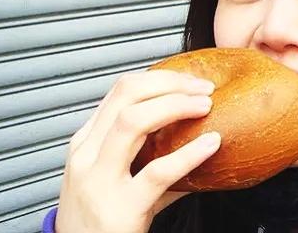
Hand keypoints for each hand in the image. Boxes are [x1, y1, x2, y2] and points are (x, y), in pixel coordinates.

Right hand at [55, 70, 220, 232]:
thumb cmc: (101, 221)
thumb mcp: (116, 178)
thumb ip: (149, 155)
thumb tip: (196, 140)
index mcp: (87, 142)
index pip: (122, 90)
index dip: (162, 78)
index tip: (190, 81)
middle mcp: (88, 154)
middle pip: (127, 94)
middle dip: (170, 83)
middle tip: (203, 88)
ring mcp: (99, 179)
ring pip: (134, 121)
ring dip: (176, 106)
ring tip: (204, 106)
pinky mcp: (120, 207)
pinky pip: (158, 172)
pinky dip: (189, 154)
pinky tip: (210, 144)